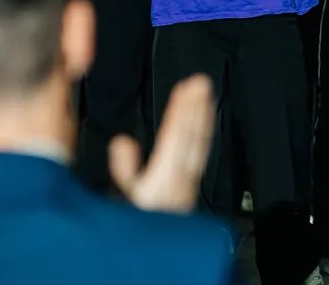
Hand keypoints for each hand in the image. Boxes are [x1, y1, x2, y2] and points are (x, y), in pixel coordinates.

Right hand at [109, 74, 214, 212]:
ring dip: (202, 116)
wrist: (160, 247)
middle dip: (195, 108)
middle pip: (191, 135)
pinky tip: (204, 122)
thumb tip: (123, 140)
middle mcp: (181, 175)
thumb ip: (124, 170)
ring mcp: (189, 177)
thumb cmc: (140, 219)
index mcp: (164, 176)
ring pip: (199, 142)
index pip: (176, 137)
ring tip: (205, 95)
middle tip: (201, 82)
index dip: (182, 111)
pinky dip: (203, 132)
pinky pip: (201, 150)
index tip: (187, 88)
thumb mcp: (124, 197)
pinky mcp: (192, 181)